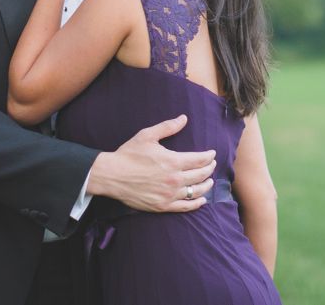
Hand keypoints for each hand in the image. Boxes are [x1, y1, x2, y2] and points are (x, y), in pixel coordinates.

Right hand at [87, 114, 217, 212]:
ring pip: (196, 192)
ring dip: (206, 186)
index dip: (209, 156)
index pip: (199, 160)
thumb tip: (184, 118)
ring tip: (210, 181)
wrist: (112, 175)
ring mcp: (169, 194)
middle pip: (200, 175)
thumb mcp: (148, 135)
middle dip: (209, 169)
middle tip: (212, 164)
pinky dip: (196, 203)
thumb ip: (168, 127)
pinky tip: (201, 200)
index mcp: (173, 161)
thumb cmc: (129, 154)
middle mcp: (174, 179)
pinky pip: (185, 206)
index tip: (212, 154)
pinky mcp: (162, 206)